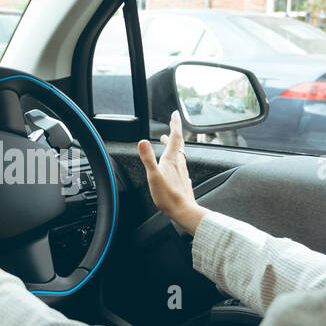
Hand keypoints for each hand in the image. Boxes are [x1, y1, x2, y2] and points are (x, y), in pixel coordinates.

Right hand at [137, 111, 206, 234]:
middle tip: (172, 122)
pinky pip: (179, 164)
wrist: (183, 211)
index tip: (175, 114)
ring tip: (166, 140)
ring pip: (178, 153)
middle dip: (174, 131)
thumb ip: (148, 158)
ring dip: (173, 144)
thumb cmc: (168, 196)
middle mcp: (179, 163)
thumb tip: (142, 141)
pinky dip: (175, 158)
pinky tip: (173, 163)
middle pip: (178, 143)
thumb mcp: (154, 176)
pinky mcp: (182, 180)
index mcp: (171, 159)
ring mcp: (182, 171)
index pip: (175, 136)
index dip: (175, 124)